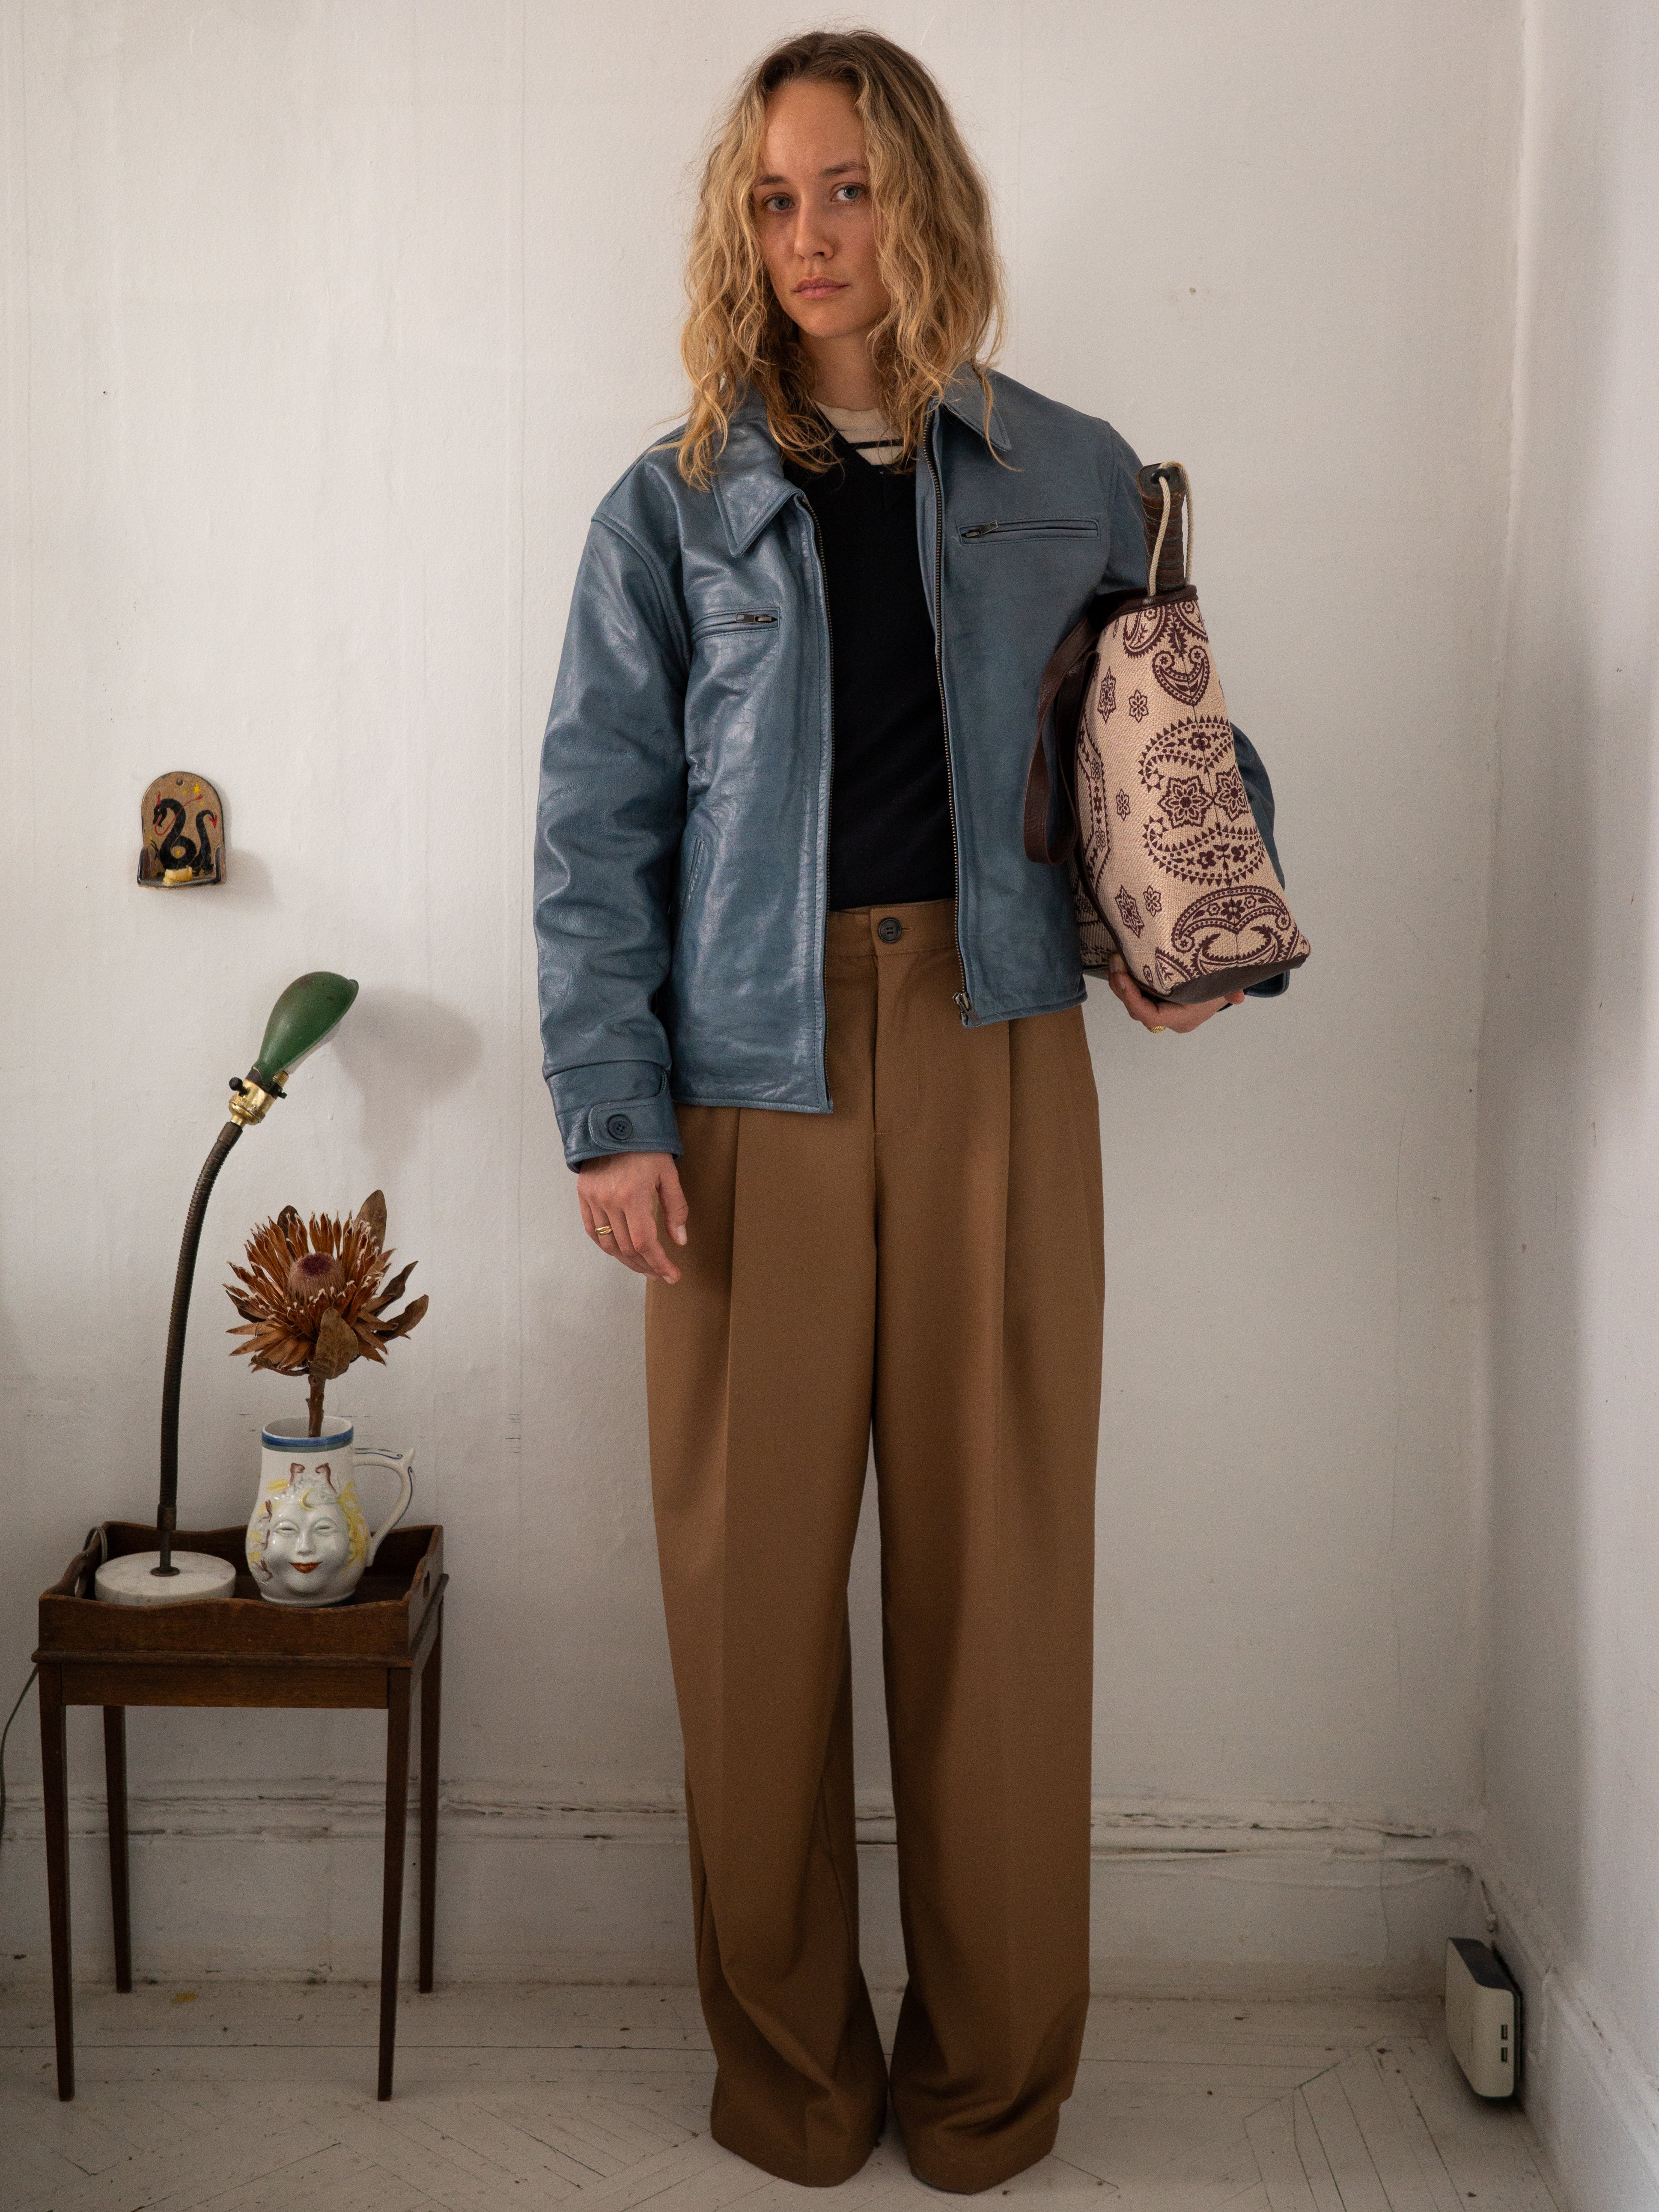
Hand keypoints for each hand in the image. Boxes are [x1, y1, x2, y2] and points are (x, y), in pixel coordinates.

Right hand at [577, 1151, 687, 1282]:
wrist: (613, 1122)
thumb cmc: (646, 1146)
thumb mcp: (668, 1173)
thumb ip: (675, 1208)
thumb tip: (679, 1241)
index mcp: (633, 1195)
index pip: (645, 1242)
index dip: (659, 1263)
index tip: (672, 1275)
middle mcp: (609, 1201)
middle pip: (627, 1248)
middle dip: (647, 1265)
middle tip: (661, 1273)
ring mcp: (593, 1199)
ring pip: (609, 1245)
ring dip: (627, 1261)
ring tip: (644, 1267)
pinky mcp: (583, 1196)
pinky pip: (592, 1232)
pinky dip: (607, 1247)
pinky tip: (621, 1253)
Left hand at [1104, 953, 1243, 1034]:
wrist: (1220, 987)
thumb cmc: (1219, 983)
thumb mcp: (1224, 983)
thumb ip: (1231, 990)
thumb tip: (1239, 997)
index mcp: (1182, 1017)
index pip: (1152, 1016)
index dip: (1133, 1000)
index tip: (1122, 979)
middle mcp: (1169, 1020)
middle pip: (1138, 1010)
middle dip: (1122, 990)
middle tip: (1114, 965)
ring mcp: (1162, 1012)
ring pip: (1134, 1004)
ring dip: (1121, 986)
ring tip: (1113, 962)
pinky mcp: (1156, 1003)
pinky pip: (1137, 998)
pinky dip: (1127, 984)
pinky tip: (1119, 966)